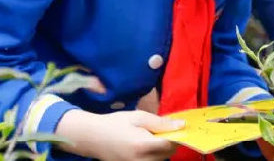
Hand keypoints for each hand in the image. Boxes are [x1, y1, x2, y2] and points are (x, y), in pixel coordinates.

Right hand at [56, 109, 182, 160]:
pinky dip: (153, 155)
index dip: (178, 136)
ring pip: (161, 160)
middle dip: (170, 142)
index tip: (180, 128)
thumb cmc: (115, 123)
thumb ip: (161, 122)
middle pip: (168, 154)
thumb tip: (181, 125)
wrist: (92, 137)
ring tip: (150, 137)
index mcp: (143, 145)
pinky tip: (144, 145)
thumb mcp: (138, 117)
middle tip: (162, 130)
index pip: (171, 144)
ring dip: (161, 149)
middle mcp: (142, 160)